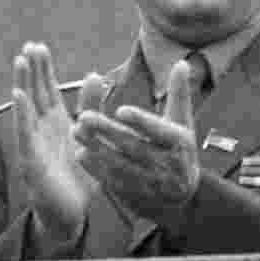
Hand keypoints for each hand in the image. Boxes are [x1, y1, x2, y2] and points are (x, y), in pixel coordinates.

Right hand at [12, 42, 106, 240]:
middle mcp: (41, 130)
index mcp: (56, 123)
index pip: (46, 90)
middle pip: (34, 94)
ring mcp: (34, 145)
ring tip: (20, 61)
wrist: (73, 216)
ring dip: (22, 84)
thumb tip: (94, 74)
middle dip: (31, 70)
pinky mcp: (32, 162)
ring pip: (26, 109)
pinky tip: (19, 95)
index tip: (38, 46)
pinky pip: (25, 134)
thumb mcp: (89, 136)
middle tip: (29, 45)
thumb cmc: (79, 177)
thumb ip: (91, 106)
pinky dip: (22, 114)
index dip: (42, 69)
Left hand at [73, 59, 200, 219]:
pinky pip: (113, 181)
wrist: (180, 197)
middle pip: (134, 147)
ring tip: (76, 131)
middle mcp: (166, 164)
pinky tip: (81, 153)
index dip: (141, 122)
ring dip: (96, 148)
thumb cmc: (178, 151)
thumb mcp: (183, 124)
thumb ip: (179, 94)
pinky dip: (96, 169)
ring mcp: (149, 182)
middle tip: (84, 117)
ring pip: (120, 164)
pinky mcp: (134, 193)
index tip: (122, 110)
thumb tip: (182, 63)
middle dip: (108, 132)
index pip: (160, 131)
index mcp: (180, 144)